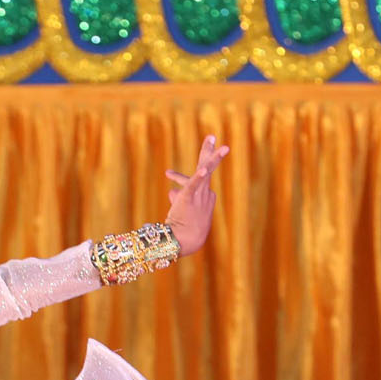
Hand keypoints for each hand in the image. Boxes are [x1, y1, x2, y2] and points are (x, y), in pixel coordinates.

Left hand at [164, 133, 229, 254]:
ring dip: (208, 154)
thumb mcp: (179, 213)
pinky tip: (203, 168)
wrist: (186, 243)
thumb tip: (171, 192)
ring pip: (205, 170)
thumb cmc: (183, 232)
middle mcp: (206, 194)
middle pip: (208, 169)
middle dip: (210, 152)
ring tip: (211, 138)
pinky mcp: (189, 198)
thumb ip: (177, 200)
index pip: (196, 181)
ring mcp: (200, 196)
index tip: (168, 174)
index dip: (179, 179)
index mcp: (206, 198)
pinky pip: (194, 183)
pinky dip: (198, 176)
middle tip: (212, 137)